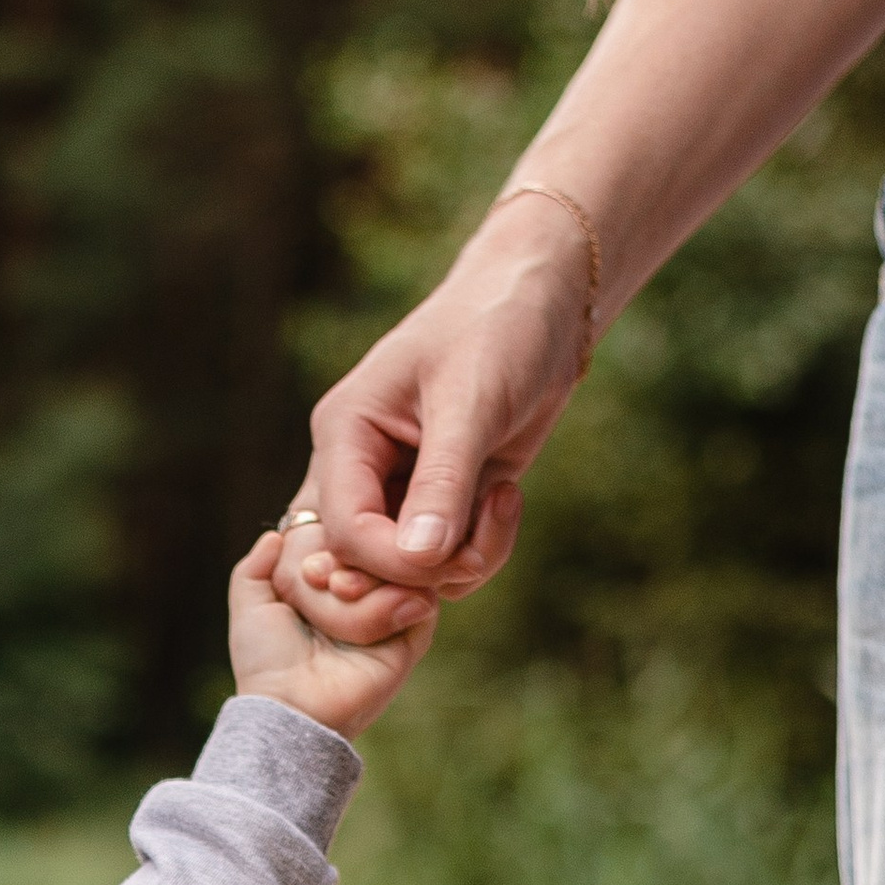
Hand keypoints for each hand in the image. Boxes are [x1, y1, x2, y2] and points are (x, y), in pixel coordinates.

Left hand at [228, 529, 432, 741]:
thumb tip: (274, 534)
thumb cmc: (269, 662)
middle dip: (343, 553)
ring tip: (341, 591)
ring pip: (394, 561)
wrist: (293, 707)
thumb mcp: (250, 605)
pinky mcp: (413, 632)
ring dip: (365, 574)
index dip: (325, 536)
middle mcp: (362, 590)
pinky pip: (420, 593)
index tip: (305, 570)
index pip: (340, 528)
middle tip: (324, 579)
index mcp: (326, 582)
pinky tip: (373, 610)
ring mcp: (391, 609)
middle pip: (369, 538)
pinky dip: (392, 596)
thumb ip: (255, 566)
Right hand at [269, 189, 591, 645]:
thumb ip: (443, 483)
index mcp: (345, 435)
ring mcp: (395, 493)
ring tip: (504, 504)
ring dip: (462, 563)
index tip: (446, 562)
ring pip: (404, 575)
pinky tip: (507, 498)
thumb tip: (417, 559)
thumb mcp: (470, 401)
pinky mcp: (437, 507)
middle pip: (352, 568)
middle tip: (472, 557)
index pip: (341, 531)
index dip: (386, 564)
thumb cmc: (498, 328)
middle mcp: (358, 471)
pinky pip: (443, 564)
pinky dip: (480, 551)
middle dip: (414, 579)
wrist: (542, 305)